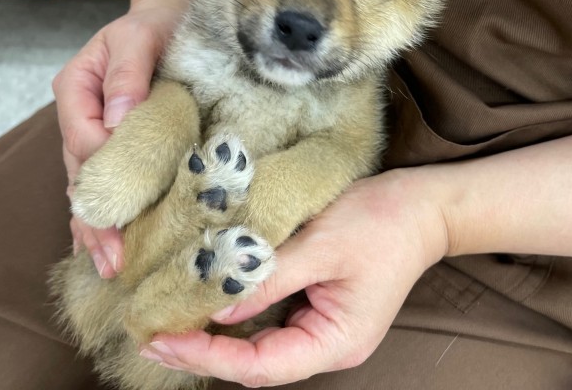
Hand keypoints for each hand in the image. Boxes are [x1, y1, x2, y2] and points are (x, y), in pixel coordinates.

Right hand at [53, 0, 183, 277]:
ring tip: (110, 267)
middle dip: (97, 217)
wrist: (166, 20)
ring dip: (98, 227)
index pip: (85, 139)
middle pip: (82, 174)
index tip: (133, 196)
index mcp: (76, 90)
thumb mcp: (139, 36)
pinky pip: (105, 185)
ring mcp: (92, 135)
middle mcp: (79, 118)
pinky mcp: (114, 147)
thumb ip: (127, 74)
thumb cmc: (153, 25)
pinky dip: (105, 216)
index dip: (106, 169)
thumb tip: (121, 118)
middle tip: (113, 260)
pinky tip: (103, 250)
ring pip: (90, 187)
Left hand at [139, 169, 448, 385]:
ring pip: (257, 343)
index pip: (259, 365)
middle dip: (201, 350)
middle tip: (148, 332)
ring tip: (164, 320)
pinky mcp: (315, 306)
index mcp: (335, 341)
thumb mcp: (319, 245)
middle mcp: (326, 344)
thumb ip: (267, 277)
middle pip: (254, 362)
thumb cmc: (381, 222)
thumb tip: (212, 304)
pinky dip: (233, 312)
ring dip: (212, 334)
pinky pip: (268, 319)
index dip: (206, 356)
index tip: (161, 337)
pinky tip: (204, 300)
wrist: (422, 205)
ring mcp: (321, 327)